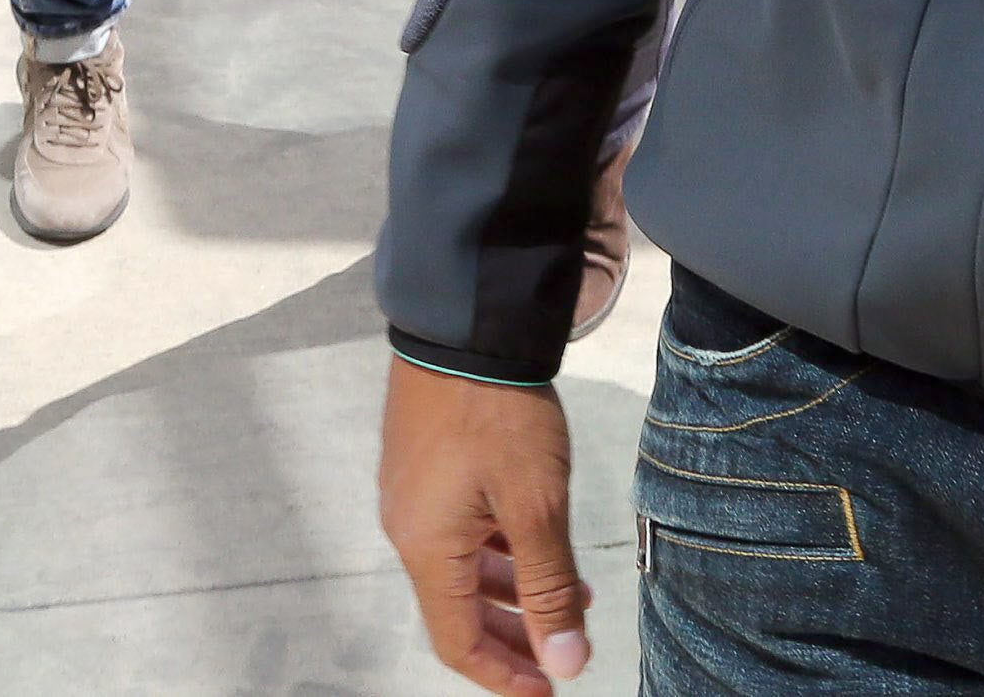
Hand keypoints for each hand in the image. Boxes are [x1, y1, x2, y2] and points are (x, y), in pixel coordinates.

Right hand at [381, 362, 588, 690]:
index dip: (504, 675)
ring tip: (574, 593)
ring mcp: (413, 493)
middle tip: (566, 649)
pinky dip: (500, 550)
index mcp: (427, 548)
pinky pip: (459, 530)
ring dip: (514, 590)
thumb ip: (549, 588)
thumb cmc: (500, 415)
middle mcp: (408, 528)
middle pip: (458, 608)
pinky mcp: (423, 463)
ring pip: (462, 567)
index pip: (457, 643)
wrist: (465, 323)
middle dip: (515, 636)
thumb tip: (565, 664)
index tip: (551, 689)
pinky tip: (540, 542)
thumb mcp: (536, 505)